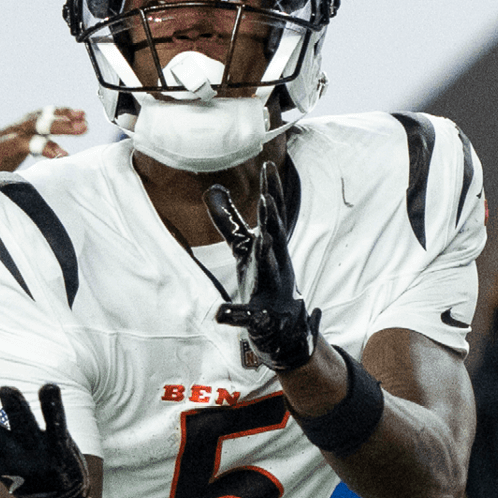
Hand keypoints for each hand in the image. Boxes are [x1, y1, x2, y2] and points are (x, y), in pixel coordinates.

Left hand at [0, 106, 88, 195]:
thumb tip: (11, 194)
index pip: (19, 142)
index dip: (41, 146)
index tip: (61, 155)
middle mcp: (0, 136)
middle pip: (31, 124)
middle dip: (57, 123)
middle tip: (82, 126)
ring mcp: (7, 131)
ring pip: (34, 118)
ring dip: (58, 115)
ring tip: (82, 116)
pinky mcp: (14, 133)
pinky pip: (34, 121)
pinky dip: (52, 116)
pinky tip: (71, 116)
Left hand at [207, 164, 317, 371]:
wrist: (285, 331)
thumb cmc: (264, 281)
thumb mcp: (244, 250)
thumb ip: (229, 222)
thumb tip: (212, 189)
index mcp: (272, 248)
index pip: (272, 216)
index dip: (271, 192)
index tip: (268, 166)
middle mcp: (276, 266)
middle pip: (275, 238)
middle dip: (272, 218)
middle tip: (267, 198)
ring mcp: (271, 293)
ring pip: (269, 272)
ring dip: (267, 255)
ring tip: (262, 240)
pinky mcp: (261, 319)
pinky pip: (248, 317)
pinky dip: (236, 316)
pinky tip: (221, 314)